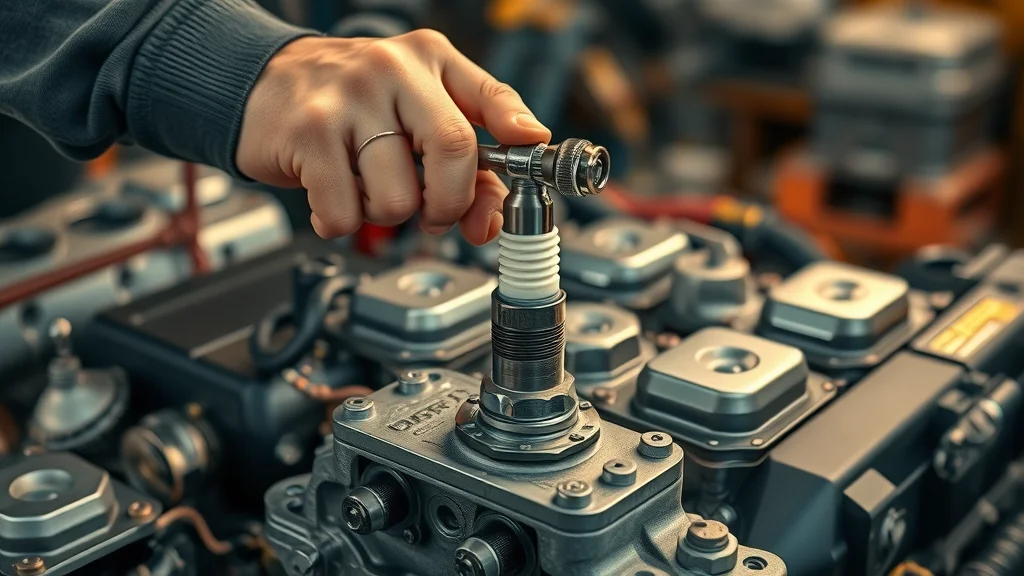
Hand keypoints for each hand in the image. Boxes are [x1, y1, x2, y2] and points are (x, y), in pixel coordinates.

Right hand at [236, 31, 551, 244]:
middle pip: (455, 153)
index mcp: (429, 59)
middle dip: (449, 203)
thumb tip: (493, 209)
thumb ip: (466, 147)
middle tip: (432, 211)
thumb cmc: (350, 100)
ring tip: (366, 188)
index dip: (521, 137)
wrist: (261, 82)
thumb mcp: (416, 101)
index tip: (531, 160)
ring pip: (399, 198)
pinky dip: (340, 221)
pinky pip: (345, 213)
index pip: (493, 98)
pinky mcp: (309, 132)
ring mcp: (349, 99)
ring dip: (384, 214)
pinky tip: (332, 195)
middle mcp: (392, 69)